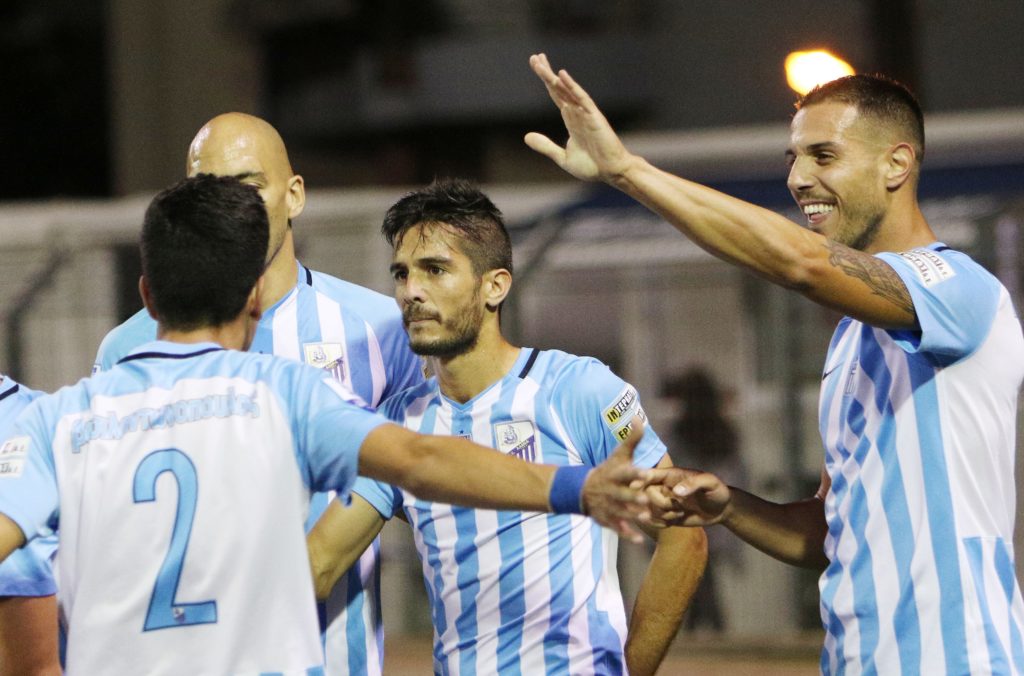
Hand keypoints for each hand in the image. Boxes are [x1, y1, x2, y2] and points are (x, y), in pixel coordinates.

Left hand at [524, 53, 635, 182]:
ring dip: (553, 77)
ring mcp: (586, 113)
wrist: (611, 173)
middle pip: (559, 89)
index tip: (537, 66)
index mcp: (571, 120)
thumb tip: (526, 137)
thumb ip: (545, 146)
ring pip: (567, 90)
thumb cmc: (592, 166)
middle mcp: (577, 112)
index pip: (556, 95)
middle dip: (546, 73)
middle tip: (534, 58)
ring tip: (540, 63)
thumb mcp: (562, 157)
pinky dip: (572, 87)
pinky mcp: (594, 117)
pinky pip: (581, 99)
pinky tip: (562, 75)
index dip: (546, 81)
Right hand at [582, 422, 651, 542]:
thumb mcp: (618, 455)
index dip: (635, 473)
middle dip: (632, 497)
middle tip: (646, 499)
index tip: (646, 473)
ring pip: (620, 511)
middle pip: (622, 494)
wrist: (581, 490)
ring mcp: (607, 505)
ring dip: (632, 515)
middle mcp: (610, 490)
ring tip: (646, 518)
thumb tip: (639, 418)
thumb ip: (631, 440)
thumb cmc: (608, 470)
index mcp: (615, 474)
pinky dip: (626, 534)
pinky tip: (638, 540)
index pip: (625, 472)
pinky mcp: (606, 518)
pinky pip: (616, 527)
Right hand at [638, 467, 732, 527]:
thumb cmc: (717, 491)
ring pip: (648, 509)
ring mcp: (663, 502)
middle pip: (645, 494)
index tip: (637, 487)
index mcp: (670, 475)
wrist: (722, 509)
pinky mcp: (665, 515)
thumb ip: (694, 483)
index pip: (650, 474)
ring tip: (680, 513)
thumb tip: (676, 491)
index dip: (640, 479)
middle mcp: (663, 487)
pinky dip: (660, 523)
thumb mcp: (710, 483)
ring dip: (662, 515)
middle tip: (677, 507)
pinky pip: (652, 521)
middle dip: (659, 503)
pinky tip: (674, 521)